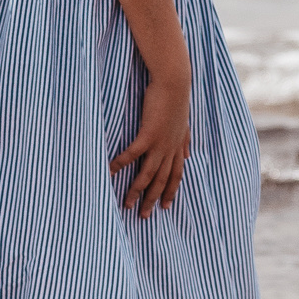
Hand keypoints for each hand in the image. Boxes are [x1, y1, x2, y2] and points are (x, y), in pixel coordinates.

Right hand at [108, 72, 190, 217]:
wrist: (175, 83)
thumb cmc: (176, 100)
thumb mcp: (184, 123)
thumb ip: (185, 140)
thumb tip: (188, 154)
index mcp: (178, 147)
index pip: (176, 175)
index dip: (171, 192)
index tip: (167, 207)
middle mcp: (170, 149)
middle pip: (162, 180)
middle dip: (153, 199)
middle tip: (143, 216)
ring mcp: (160, 143)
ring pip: (148, 174)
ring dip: (136, 190)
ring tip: (126, 204)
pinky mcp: (149, 134)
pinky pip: (132, 155)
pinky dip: (121, 164)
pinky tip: (110, 173)